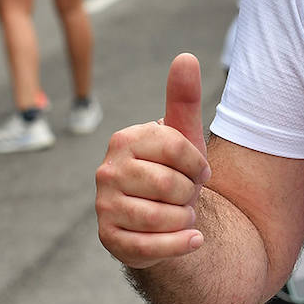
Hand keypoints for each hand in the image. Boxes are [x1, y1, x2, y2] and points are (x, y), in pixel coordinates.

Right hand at [96, 53, 212, 269]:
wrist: (164, 218)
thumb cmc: (176, 171)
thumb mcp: (185, 136)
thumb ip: (184, 98)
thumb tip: (186, 56)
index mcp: (126, 139)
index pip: (178, 147)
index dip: (199, 165)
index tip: (199, 171)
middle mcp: (107, 170)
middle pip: (170, 185)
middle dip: (190, 194)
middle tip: (188, 195)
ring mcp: (104, 205)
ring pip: (162, 217)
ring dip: (186, 219)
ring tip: (183, 214)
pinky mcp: (109, 238)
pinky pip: (152, 247)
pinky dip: (182, 245)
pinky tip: (194, 239)